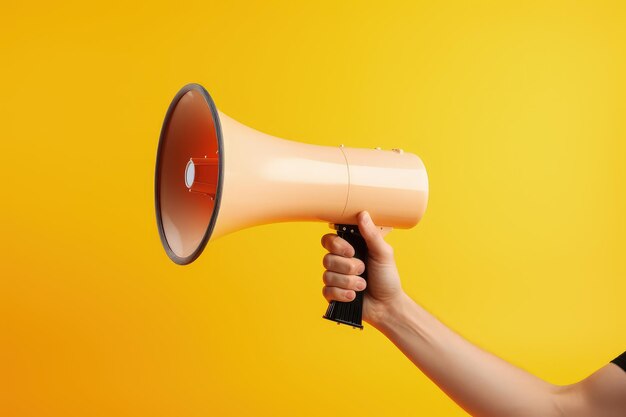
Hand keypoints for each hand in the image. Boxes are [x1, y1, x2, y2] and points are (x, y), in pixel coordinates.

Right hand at [321, 211, 404, 326]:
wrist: (387, 305)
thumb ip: (371, 234)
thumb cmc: (387, 278)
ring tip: (363, 286)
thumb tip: (363, 214)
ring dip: (349, 282)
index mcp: (349, 249)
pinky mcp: (333, 294)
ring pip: (327, 276)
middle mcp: (340, 262)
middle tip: (363, 270)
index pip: (329, 240)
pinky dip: (343, 294)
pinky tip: (355, 296)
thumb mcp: (383, 253)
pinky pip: (327, 291)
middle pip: (327, 259)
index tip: (351, 251)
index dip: (337, 246)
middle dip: (348, 267)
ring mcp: (335, 279)